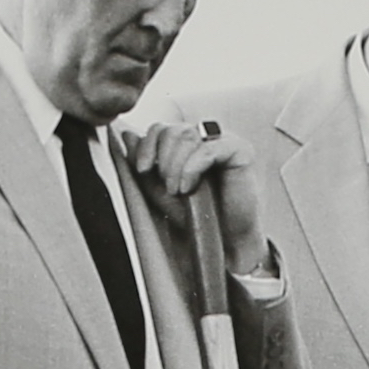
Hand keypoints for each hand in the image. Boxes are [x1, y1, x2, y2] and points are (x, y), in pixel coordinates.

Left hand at [124, 118, 266, 274]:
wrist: (224, 239)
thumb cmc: (197, 215)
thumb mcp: (161, 190)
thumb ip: (145, 164)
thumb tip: (128, 135)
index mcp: (188, 143)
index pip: (162, 128)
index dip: (147, 145)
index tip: (141, 169)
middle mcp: (206, 137)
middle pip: (173, 129)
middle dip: (163, 159)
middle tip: (167, 186)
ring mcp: (224, 141)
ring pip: (188, 136)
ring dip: (175, 166)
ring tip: (178, 190)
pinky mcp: (240, 150)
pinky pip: (207, 149)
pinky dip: (191, 169)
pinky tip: (189, 187)